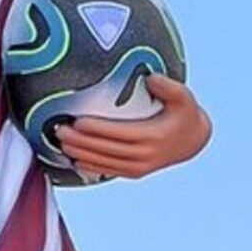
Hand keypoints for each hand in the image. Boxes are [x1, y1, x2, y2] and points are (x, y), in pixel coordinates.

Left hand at [55, 74, 211, 180]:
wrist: (192, 141)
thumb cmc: (184, 113)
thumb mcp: (184, 97)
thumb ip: (169, 87)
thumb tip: (151, 78)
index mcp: (154, 136)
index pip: (119, 133)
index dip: (97, 129)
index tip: (77, 121)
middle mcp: (145, 155)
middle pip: (107, 149)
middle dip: (81, 141)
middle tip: (59, 131)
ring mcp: (139, 167)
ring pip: (104, 162)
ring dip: (81, 154)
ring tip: (60, 144)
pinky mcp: (135, 172)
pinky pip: (109, 170)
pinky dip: (90, 167)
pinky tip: (74, 160)